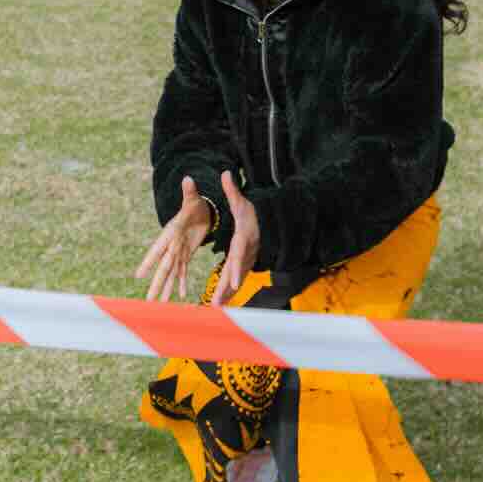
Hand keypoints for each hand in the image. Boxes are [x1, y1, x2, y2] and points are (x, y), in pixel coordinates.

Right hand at [137, 175, 212, 301]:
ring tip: (159, 304)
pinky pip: (183, 271)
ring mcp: (178, 252)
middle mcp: (172, 245)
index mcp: (171, 233)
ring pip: (171, 273)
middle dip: (156, 284)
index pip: (159, 248)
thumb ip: (189, 192)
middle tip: (148, 300)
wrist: (200, 209)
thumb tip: (188, 179)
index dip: (150, 261)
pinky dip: (182, 283)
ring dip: (166, 288)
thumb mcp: (192, 199)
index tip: (139, 274)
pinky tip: (180, 296)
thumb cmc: (194, 203)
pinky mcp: (186, 255)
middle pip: (163, 267)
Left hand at [211, 171, 261, 305]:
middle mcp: (246, 254)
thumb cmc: (253, 214)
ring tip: (215, 309)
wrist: (267, 225)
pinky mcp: (243, 267)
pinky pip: (235, 281)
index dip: (236, 268)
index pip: (239, 255)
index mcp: (244, 240)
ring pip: (235, 280)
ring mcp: (246, 262)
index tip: (233, 281)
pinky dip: (228, 294)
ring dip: (225, 295)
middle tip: (218, 302)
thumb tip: (226, 172)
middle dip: (228, 289)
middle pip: (236, 273)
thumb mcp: (243, 202)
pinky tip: (218, 305)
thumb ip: (232, 191)